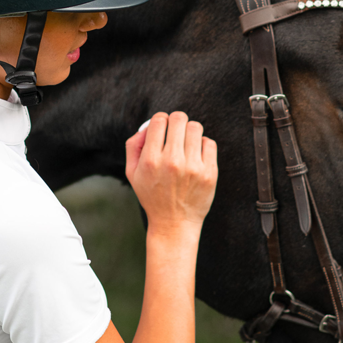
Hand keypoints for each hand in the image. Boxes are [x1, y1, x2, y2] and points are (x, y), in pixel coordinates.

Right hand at [125, 112, 217, 233]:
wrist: (174, 224)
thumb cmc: (152, 196)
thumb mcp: (132, 173)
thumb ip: (133, 145)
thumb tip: (147, 125)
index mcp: (151, 160)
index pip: (159, 120)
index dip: (160, 119)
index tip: (162, 128)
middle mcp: (172, 162)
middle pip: (179, 118)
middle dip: (176, 122)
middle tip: (175, 133)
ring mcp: (193, 167)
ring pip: (195, 127)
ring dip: (190, 131)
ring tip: (186, 144)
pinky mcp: (209, 173)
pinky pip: (209, 142)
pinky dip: (202, 145)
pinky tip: (196, 155)